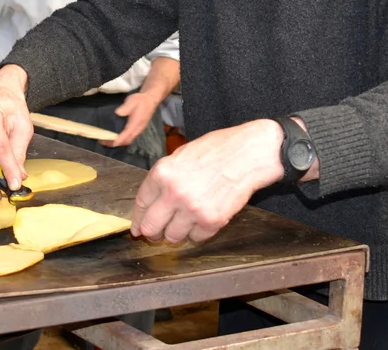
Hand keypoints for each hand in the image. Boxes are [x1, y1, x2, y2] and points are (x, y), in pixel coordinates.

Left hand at [104, 93, 160, 147]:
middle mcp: (138, 129)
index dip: (119, 139)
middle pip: (127, 141)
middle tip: (103, 142)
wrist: (150, 100)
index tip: (111, 142)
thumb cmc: (141, 100)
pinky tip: (114, 137)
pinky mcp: (137, 129)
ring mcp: (138, 130)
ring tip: (106, 141)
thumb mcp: (132, 100)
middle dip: (115, 143)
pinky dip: (121, 140)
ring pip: (128, 140)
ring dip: (118, 143)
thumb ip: (126, 107)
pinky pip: (129, 138)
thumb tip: (118, 113)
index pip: (127, 134)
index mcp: (137, 123)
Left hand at [131, 119, 288, 243]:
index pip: (141, 204)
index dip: (138, 219)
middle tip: (157, 233)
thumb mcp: (181, 156)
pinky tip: (204, 217)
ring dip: (177, 232)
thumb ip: (164, 179)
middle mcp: (174, 193)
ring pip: (173, 237)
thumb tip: (152, 201)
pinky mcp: (212, 221)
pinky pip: (197, 238)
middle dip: (153, 232)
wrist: (249, 154)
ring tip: (186, 221)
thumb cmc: (217, 150)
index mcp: (162, 173)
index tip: (138, 228)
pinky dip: (199, 232)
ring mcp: (192, 209)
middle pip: (151, 227)